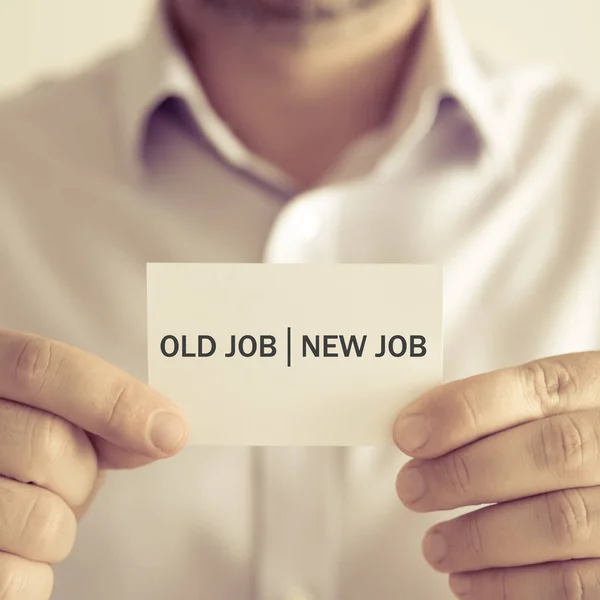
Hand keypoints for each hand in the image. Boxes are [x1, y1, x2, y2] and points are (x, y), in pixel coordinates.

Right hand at [0, 331, 187, 599]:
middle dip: (81, 472)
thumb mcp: (52, 415)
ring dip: (59, 527)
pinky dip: (34, 573)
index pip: (41, 367)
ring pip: (42, 519)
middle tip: (65, 479)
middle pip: (49, 445)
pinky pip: (17, 578)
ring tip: (29, 510)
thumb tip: (166, 431)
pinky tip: (13, 549)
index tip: (172, 433)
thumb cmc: (19, 448)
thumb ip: (100, 414)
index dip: (113, 398)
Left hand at [394, 352, 599, 598]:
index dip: (466, 410)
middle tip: (412, 488)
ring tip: (436, 545)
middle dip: (467, 473)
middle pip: (551, 451)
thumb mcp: (544, 406)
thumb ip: (494, 411)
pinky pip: (576, 583)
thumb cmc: (562, 436)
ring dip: (482, 538)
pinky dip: (513, 585)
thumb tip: (419, 429)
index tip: (409, 433)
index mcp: (594, 388)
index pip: (536, 388)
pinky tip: (469, 580)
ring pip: (562, 520)